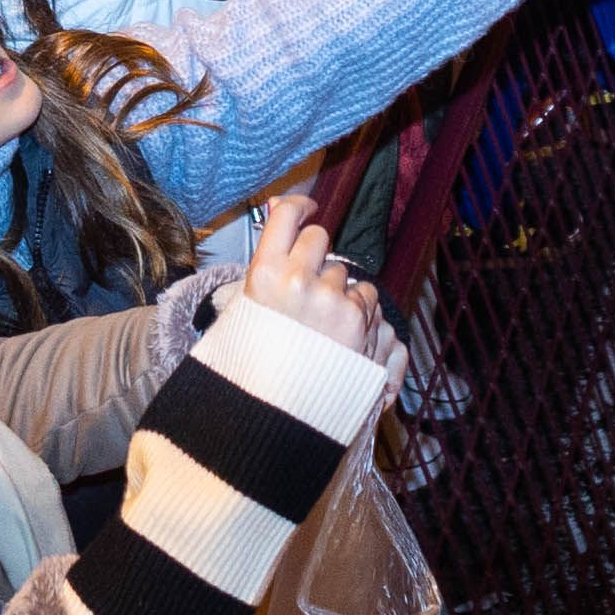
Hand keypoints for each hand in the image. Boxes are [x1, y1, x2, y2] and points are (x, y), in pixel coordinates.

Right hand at [227, 194, 386, 366]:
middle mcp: (297, 280)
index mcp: (264, 274)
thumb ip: (268, 257)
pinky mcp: (357, 318)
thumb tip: (280, 205)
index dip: (299, 206)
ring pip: (344, 270)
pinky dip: (357, 309)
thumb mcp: (248, 303)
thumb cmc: (256, 358)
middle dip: (315, 256)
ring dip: (336, 288)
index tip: (307, 209)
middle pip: (318, 238)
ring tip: (319, 322)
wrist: (277, 408)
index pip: (286, 215)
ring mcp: (330, 299)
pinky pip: (365, 295)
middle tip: (306, 285)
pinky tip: (338, 333)